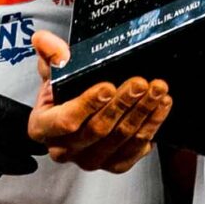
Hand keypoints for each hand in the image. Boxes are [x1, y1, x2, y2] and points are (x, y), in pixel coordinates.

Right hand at [29, 31, 171, 172]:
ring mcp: (91, 160)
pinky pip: (137, 148)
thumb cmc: (65, 94)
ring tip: (157, 90)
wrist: (82, 113)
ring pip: (120, 138)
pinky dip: (152, 125)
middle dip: (121, 104)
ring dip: (142, 112)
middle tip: (139, 83)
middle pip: (97, 130)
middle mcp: (64, 150)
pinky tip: (162, 106)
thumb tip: (43, 39)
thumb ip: (51, 55)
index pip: (65, 121)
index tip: (107, 86)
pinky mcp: (115, 164)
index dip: (87, 105)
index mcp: (43, 128)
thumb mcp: (55, 72)